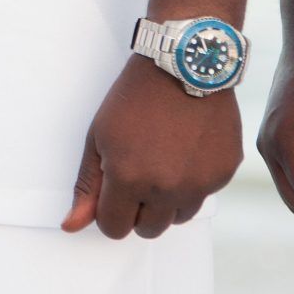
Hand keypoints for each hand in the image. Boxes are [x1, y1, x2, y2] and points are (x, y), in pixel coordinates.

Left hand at [62, 55, 242, 237]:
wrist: (182, 63)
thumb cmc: (136, 96)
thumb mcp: (99, 135)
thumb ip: (87, 185)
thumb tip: (71, 226)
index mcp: (128, 178)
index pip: (114, 228)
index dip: (110, 210)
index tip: (114, 189)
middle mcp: (165, 188)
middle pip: (148, 229)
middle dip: (139, 209)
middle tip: (140, 171)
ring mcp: (198, 183)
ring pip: (178, 217)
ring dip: (168, 199)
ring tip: (164, 158)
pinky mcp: (223, 173)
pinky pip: (203, 194)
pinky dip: (194, 180)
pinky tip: (187, 148)